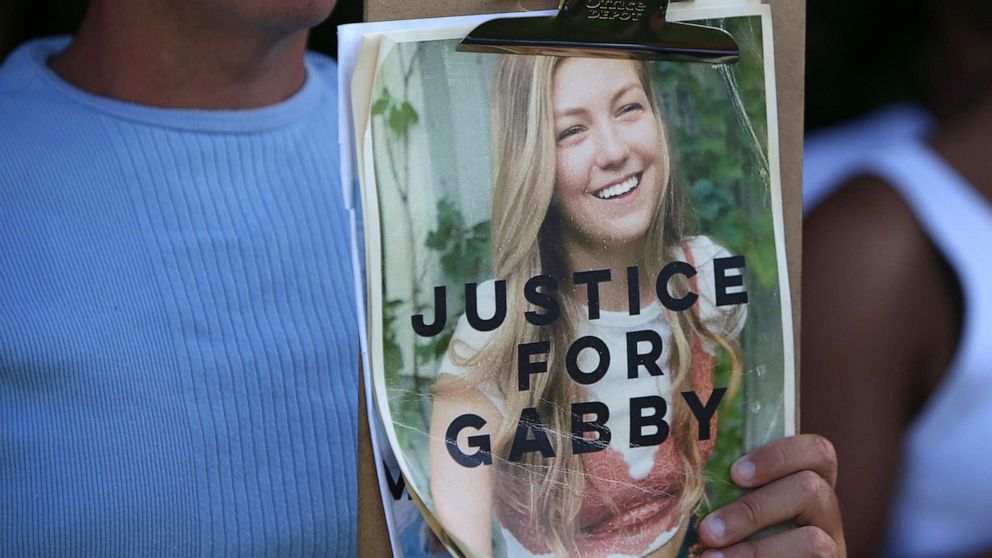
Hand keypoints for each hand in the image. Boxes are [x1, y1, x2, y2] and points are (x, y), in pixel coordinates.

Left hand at [696, 434, 844, 557]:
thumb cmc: (732, 536)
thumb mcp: (733, 509)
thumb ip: (726, 491)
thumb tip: (690, 473)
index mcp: (807, 485)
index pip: (816, 452)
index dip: (778, 455)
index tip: (736, 473)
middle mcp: (826, 514)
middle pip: (811, 490)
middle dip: (753, 509)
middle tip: (709, 529)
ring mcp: (833, 548)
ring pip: (814, 541)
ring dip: (755, 549)